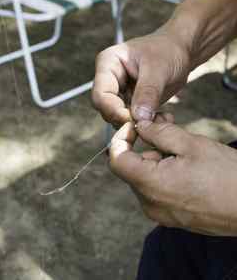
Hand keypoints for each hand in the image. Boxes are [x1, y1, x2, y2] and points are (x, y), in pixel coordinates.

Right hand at [92, 19, 191, 126]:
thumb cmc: (168, 51)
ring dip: (136, 123)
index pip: (101, 95)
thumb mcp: (159, 69)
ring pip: (117, 117)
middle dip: (125, 119)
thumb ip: (147, 92)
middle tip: (148, 123)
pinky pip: (130, 119)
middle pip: (105, 109)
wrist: (180, 52)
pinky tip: (161, 117)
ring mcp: (118, 91)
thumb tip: (138, 118)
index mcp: (108, 63)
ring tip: (159, 118)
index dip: (114, 111)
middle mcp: (108, 78)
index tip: (134, 120)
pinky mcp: (129, 101)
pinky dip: (144, 123)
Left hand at [110, 120, 236, 235]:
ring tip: (182, 146)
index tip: (136, 125)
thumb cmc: (226, 175)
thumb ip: (158, 132)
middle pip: (133, 167)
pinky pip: (158, 190)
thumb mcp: (190, 144)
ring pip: (146, 177)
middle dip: (145, 145)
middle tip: (165, 126)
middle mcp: (150, 204)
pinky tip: (185, 164)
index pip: (117, 159)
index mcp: (151, 185)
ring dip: (157, 157)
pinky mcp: (172, 217)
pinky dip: (164, 172)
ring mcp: (161, 214)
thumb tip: (139, 125)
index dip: (122, 138)